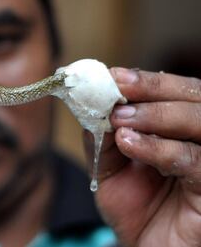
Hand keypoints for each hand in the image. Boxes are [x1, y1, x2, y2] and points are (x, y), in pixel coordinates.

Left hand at [84, 68, 200, 246]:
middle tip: (117, 88)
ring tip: (119, 120)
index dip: (146, 81)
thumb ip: (102, 138)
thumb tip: (92, 105)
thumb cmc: (133, 207)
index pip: (174, 92)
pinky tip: (130, 143)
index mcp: (179, 129)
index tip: (112, 75)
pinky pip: (195, 160)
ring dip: (156, 115)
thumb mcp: (108, 169)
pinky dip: (160, 148)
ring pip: (199, 121)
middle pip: (193, 97)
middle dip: (152, 89)